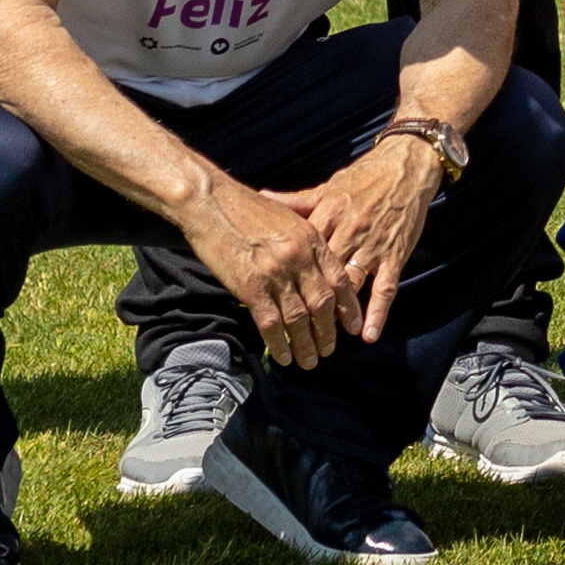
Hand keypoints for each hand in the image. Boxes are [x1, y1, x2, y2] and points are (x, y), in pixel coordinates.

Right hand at [179, 180, 352, 367]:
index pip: (339, 280)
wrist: (212, 202)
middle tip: (329, 350)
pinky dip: (280, 343)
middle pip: (323, 304)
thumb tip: (314, 268)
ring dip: (306, 344)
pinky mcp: (251, 286)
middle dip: (328, 332)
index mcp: (312, 239)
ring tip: (309, 361)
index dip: (348, 307)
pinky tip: (284, 356)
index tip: (352, 327)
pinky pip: (271, 322)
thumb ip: (305, 241)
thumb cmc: (247, 208)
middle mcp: (299, 257)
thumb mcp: (288, 217)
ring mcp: (276, 273)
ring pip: (299, 319)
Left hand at [291, 133, 449, 344]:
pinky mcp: (395, 254)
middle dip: (309, 303)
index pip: (301, 251)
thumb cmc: (364, 176)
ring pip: (351, 284)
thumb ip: (297, 200)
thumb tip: (262, 195)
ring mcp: (373, 244)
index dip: (286, 276)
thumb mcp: (328, 186)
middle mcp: (348, 230)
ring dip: (339, 314)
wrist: (406, 166)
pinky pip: (385, 288)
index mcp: (328, 212)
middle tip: (296, 331)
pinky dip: (377, 313)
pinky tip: (368, 335)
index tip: (272, 298)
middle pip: (322, 274)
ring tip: (326, 339)